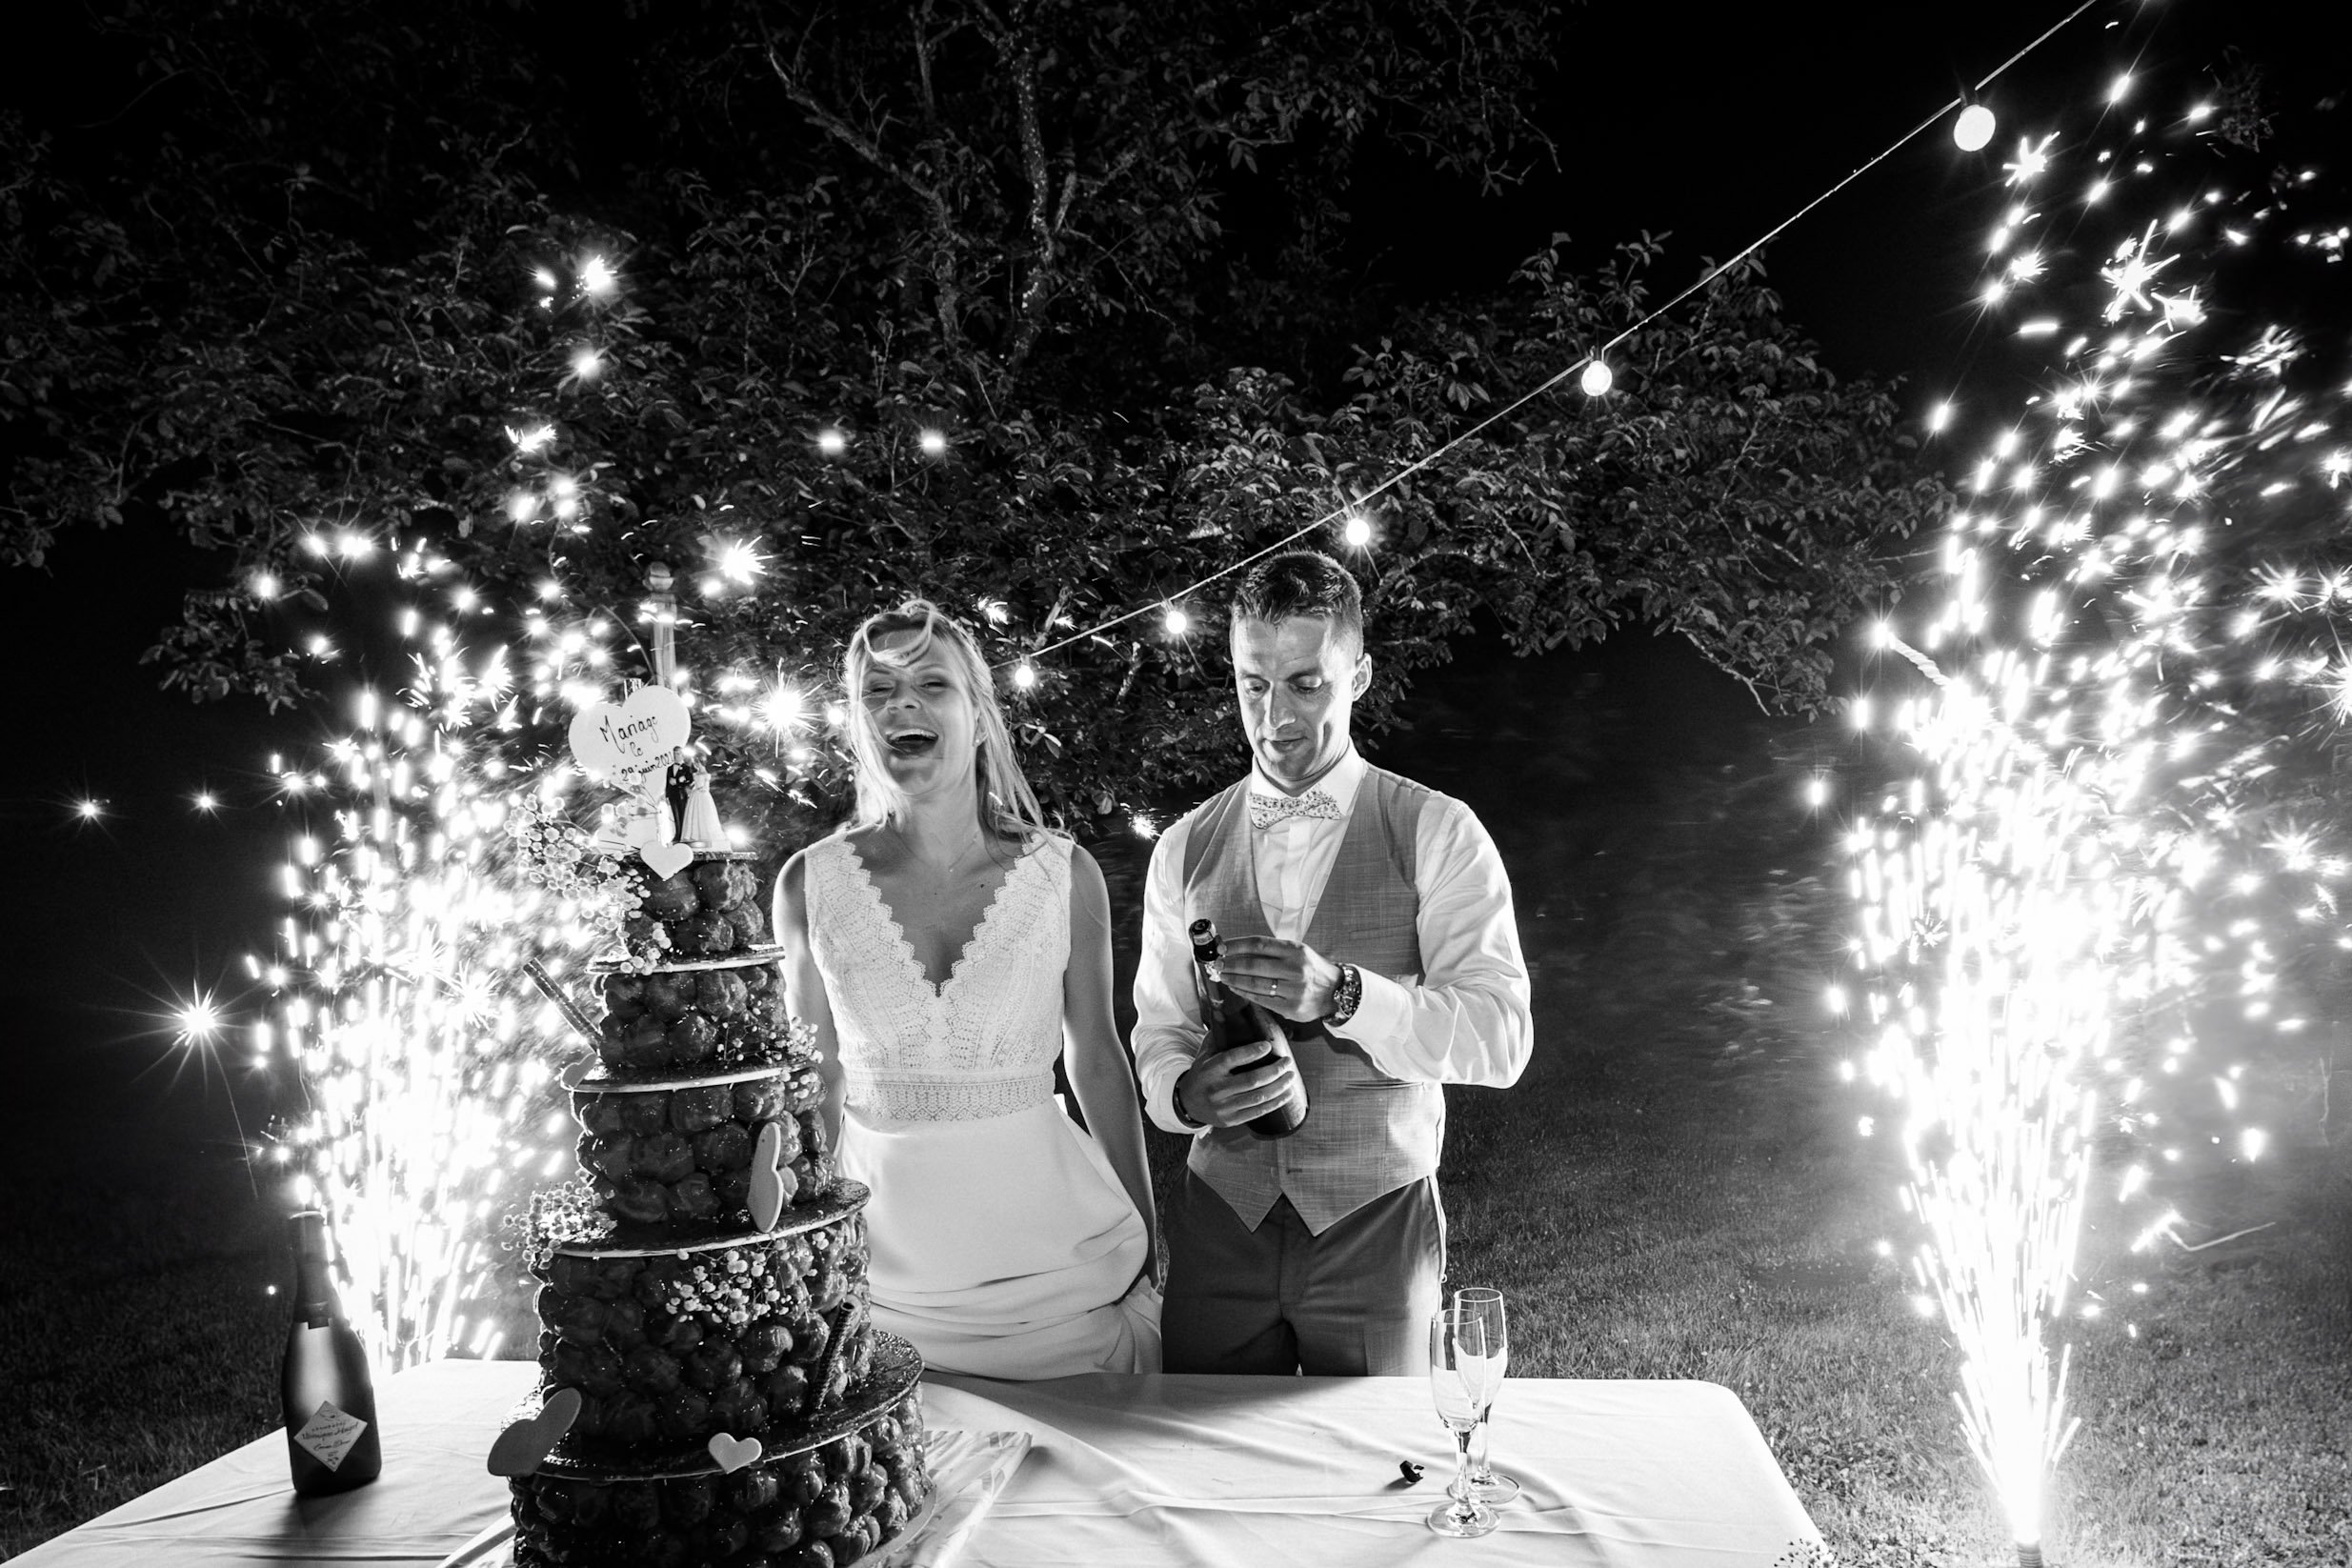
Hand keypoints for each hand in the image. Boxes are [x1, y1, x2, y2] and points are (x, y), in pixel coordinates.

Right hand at [1175, 1035, 1302, 1129]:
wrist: (1188, 1104)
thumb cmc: (1202, 1074)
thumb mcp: (1203, 1055)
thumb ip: (1217, 1037)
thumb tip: (1228, 1012)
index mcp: (1210, 1070)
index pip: (1231, 1059)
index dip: (1251, 1052)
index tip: (1267, 1046)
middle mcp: (1217, 1089)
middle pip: (1251, 1080)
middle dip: (1274, 1070)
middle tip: (1287, 1062)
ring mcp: (1224, 1107)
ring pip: (1258, 1097)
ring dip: (1279, 1086)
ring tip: (1291, 1076)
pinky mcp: (1232, 1119)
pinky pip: (1258, 1112)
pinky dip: (1276, 1103)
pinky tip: (1286, 1094)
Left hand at [1216, 936, 1343, 1022]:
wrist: (1336, 991)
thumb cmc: (1311, 969)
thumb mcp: (1298, 952)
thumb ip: (1272, 951)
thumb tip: (1238, 949)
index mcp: (1295, 950)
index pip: (1258, 944)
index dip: (1236, 945)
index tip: (1221, 947)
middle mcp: (1295, 969)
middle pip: (1253, 965)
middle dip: (1231, 964)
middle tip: (1217, 964)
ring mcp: (1293, 990)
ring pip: (1255, 984)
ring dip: (1234, 980)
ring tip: (1223, 976)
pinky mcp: (1291, 1008)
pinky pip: (1261, 1000)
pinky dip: (1245, 993)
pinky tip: (1236, 989)